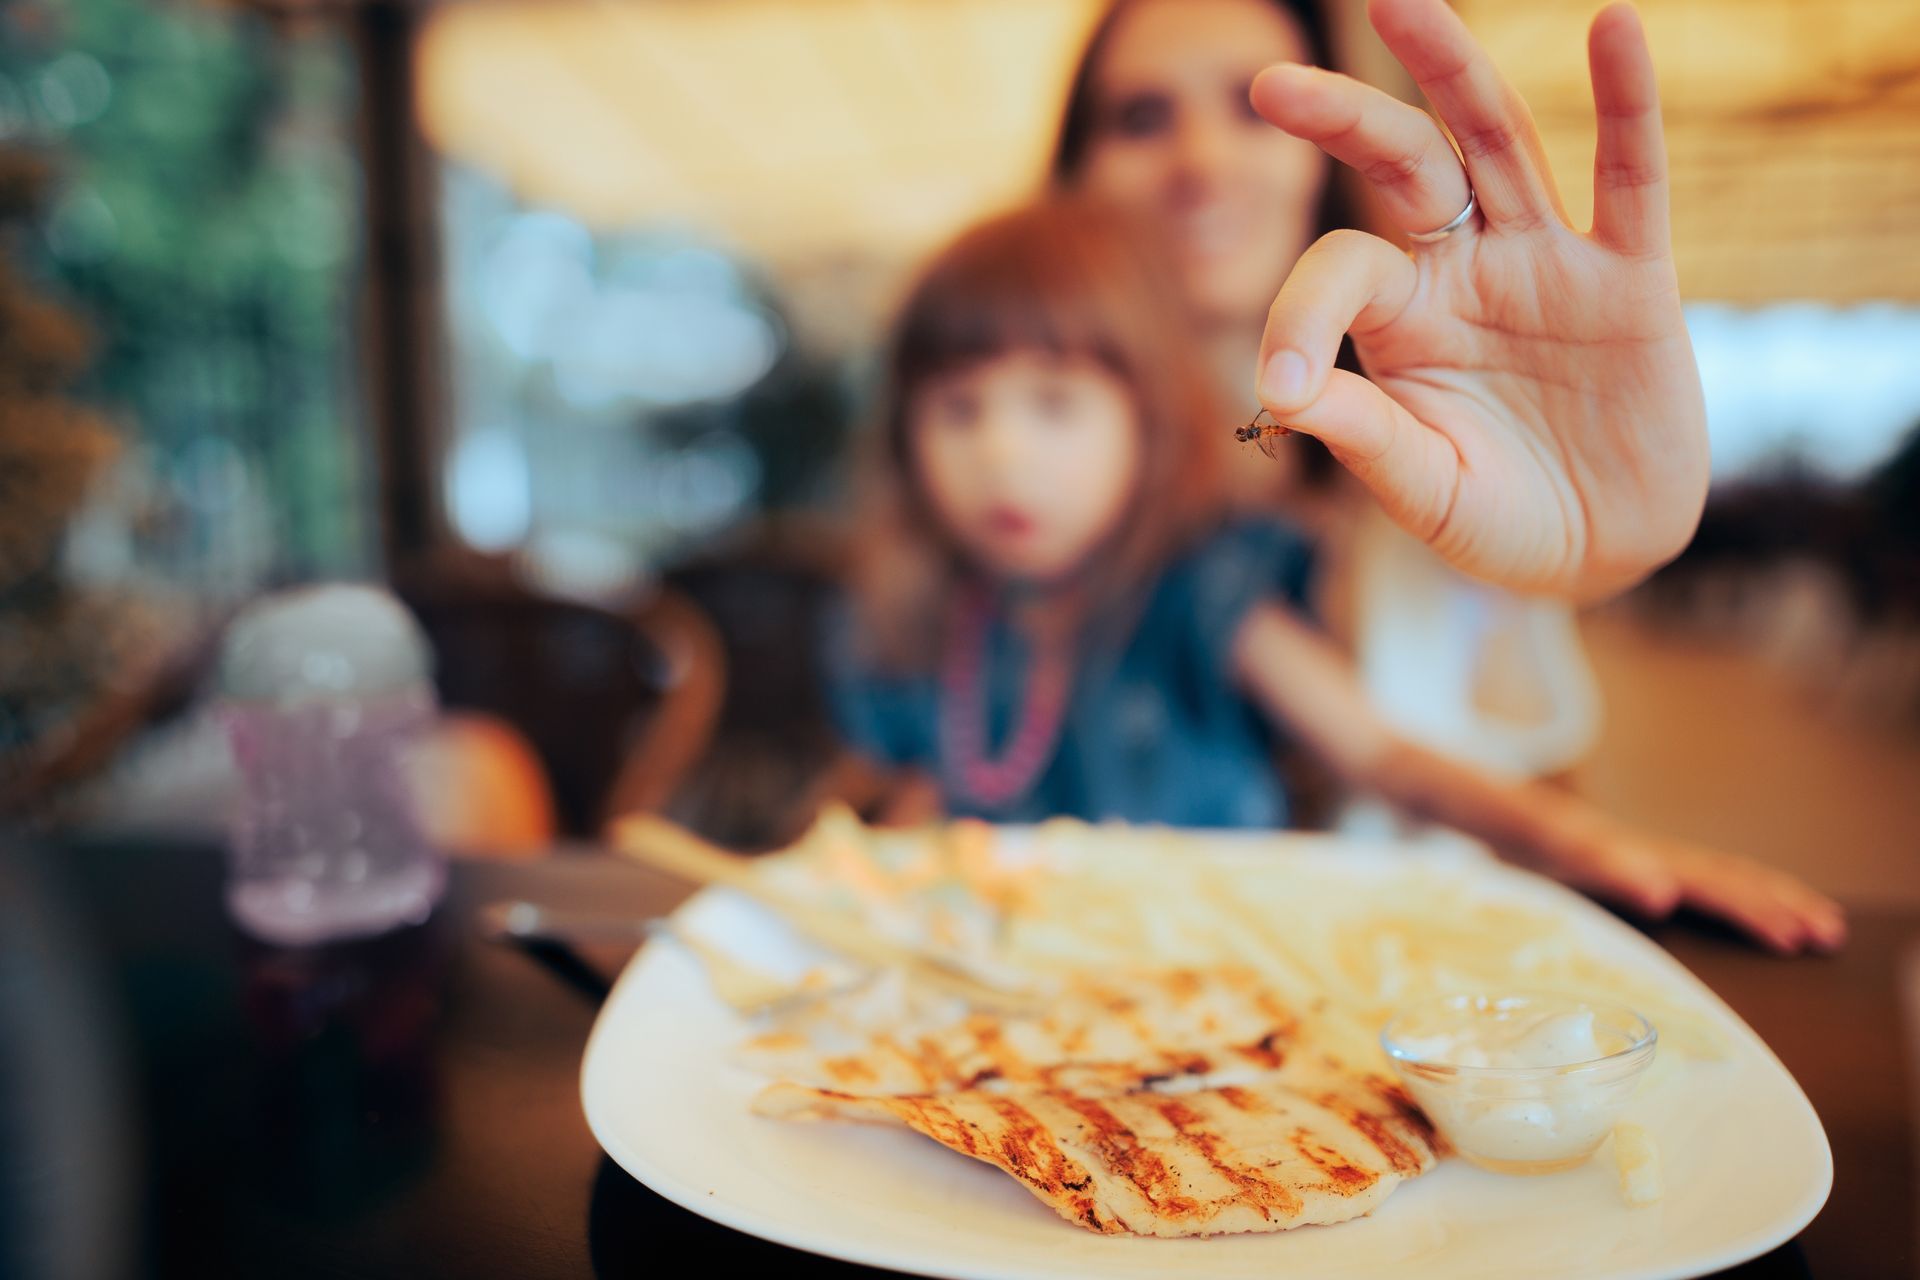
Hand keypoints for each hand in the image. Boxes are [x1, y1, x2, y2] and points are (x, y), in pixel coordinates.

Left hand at [1249, 0, 1707, 600]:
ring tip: (1401, 3)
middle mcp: (1463, 271)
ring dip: (1452, 72)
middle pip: (1402, 165)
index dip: (1298, 317)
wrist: (1601, 553)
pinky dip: (1628, 107)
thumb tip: (1282, 394)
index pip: (1339, 274)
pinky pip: (1631, 180)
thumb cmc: (1496, 521)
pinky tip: (1615, 29)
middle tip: (1270, 82)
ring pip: (1496, 143)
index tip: (1278, 386)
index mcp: (1399, 320)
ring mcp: (1546, 264)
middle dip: (1345, 118)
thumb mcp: (1423, 491)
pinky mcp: (1631, 280)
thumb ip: (1365, 439)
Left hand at [1550, 819, 1846, 954]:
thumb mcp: (1567, 856)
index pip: (1715, 886)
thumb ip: (1611, 870)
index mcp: (1649, 858)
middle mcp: (1664, 856)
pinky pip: (1717, 877)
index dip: (1753, 911)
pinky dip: (1753, 892)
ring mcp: (1662, 859)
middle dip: (1783, 907)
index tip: (1790, 937)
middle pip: (1735, 879)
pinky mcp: (1654, 866)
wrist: (1515, 816)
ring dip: (1779, 900)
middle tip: (1829, 935)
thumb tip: (1665, 893)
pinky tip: (1770, 910)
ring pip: (1733, 876)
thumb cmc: (1539, 841)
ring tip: (1825, 926)